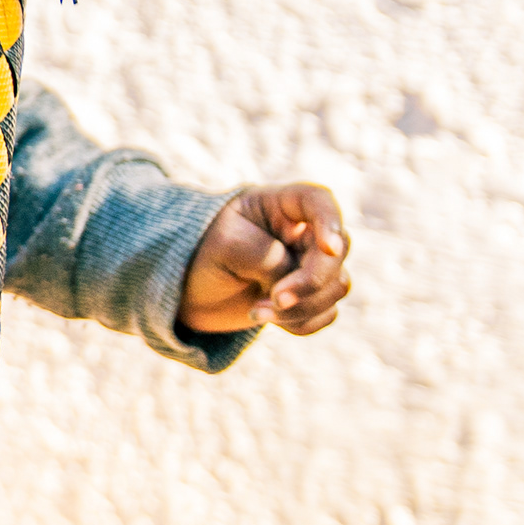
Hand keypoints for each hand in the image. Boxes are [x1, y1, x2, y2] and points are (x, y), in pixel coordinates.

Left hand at [178, 183, 352, 337]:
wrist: (186, 290)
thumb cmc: (203, 254)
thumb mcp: (229, 246)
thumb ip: (271, 260)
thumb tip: (299, 288)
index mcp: (282, 204)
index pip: (319, 201)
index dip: (331, 223)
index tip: (328, 248)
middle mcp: (304, 233)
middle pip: (337, 252)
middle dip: (311, 281)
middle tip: (275, 299)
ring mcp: (310, 265)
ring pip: (336, 287)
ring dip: (300, 307)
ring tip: (256, 313)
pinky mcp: (310, 297)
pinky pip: (326, 313)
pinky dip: (299, 323)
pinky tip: (264, 317)